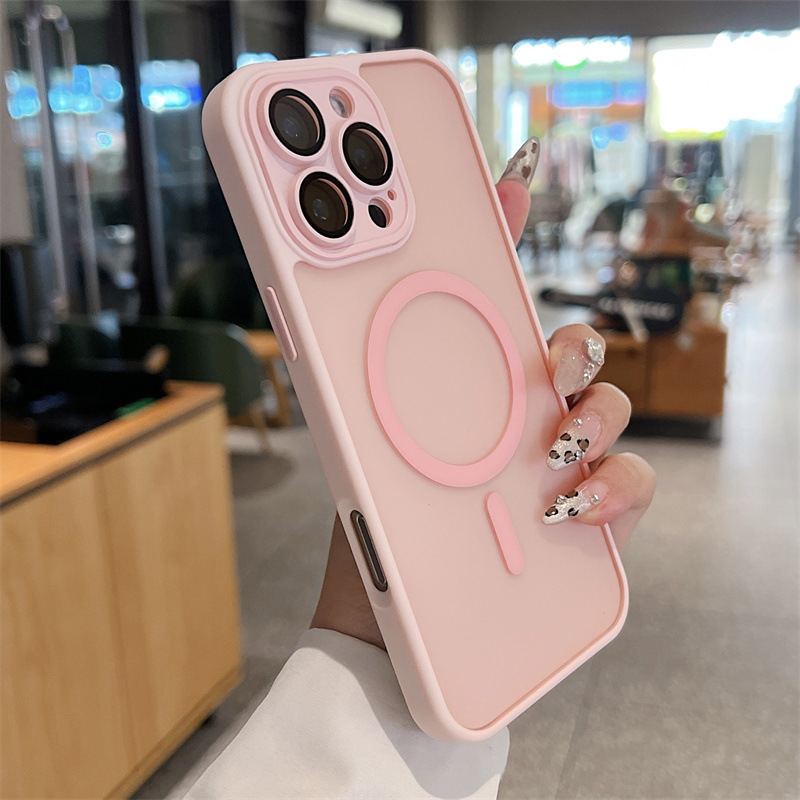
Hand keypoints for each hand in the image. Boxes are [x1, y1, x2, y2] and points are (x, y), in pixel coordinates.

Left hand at [311, 139, 655, 648]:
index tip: (508, 179)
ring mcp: (558, 466)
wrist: (384, 618)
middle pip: (575, 354)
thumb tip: (305, 271)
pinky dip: (614, 488)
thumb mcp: (351, 427)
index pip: (499, 302)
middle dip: (576, 345)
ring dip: (594, 419)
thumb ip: (343, 353)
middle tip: (555, 357)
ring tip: (552, 451)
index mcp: (468, 386)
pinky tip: (569, 505)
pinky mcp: (587, 519)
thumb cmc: (368, 516)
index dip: (507, 237)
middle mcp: (520, 417)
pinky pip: (632, 488)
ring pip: (611, 414)